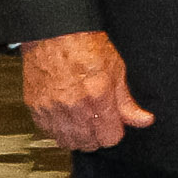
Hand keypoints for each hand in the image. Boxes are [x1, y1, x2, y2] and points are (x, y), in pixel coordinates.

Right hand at [21, 30, 152, 152]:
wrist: (54, 34)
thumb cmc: (84, 45)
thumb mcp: (117, 70)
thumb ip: (128, 102)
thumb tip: (143, 120)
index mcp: (98, 96)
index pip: (110, 138)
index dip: (115, 132)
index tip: (114, 124)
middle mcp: (73, 105)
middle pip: (89, 143)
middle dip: (98, 136)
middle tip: (99, 122)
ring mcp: (52, 107)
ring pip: (67, 141)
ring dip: (78, 136)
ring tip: (83, 121)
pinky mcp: (35, 106)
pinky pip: (48, 131)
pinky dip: (58, 129)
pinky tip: (66, 118)